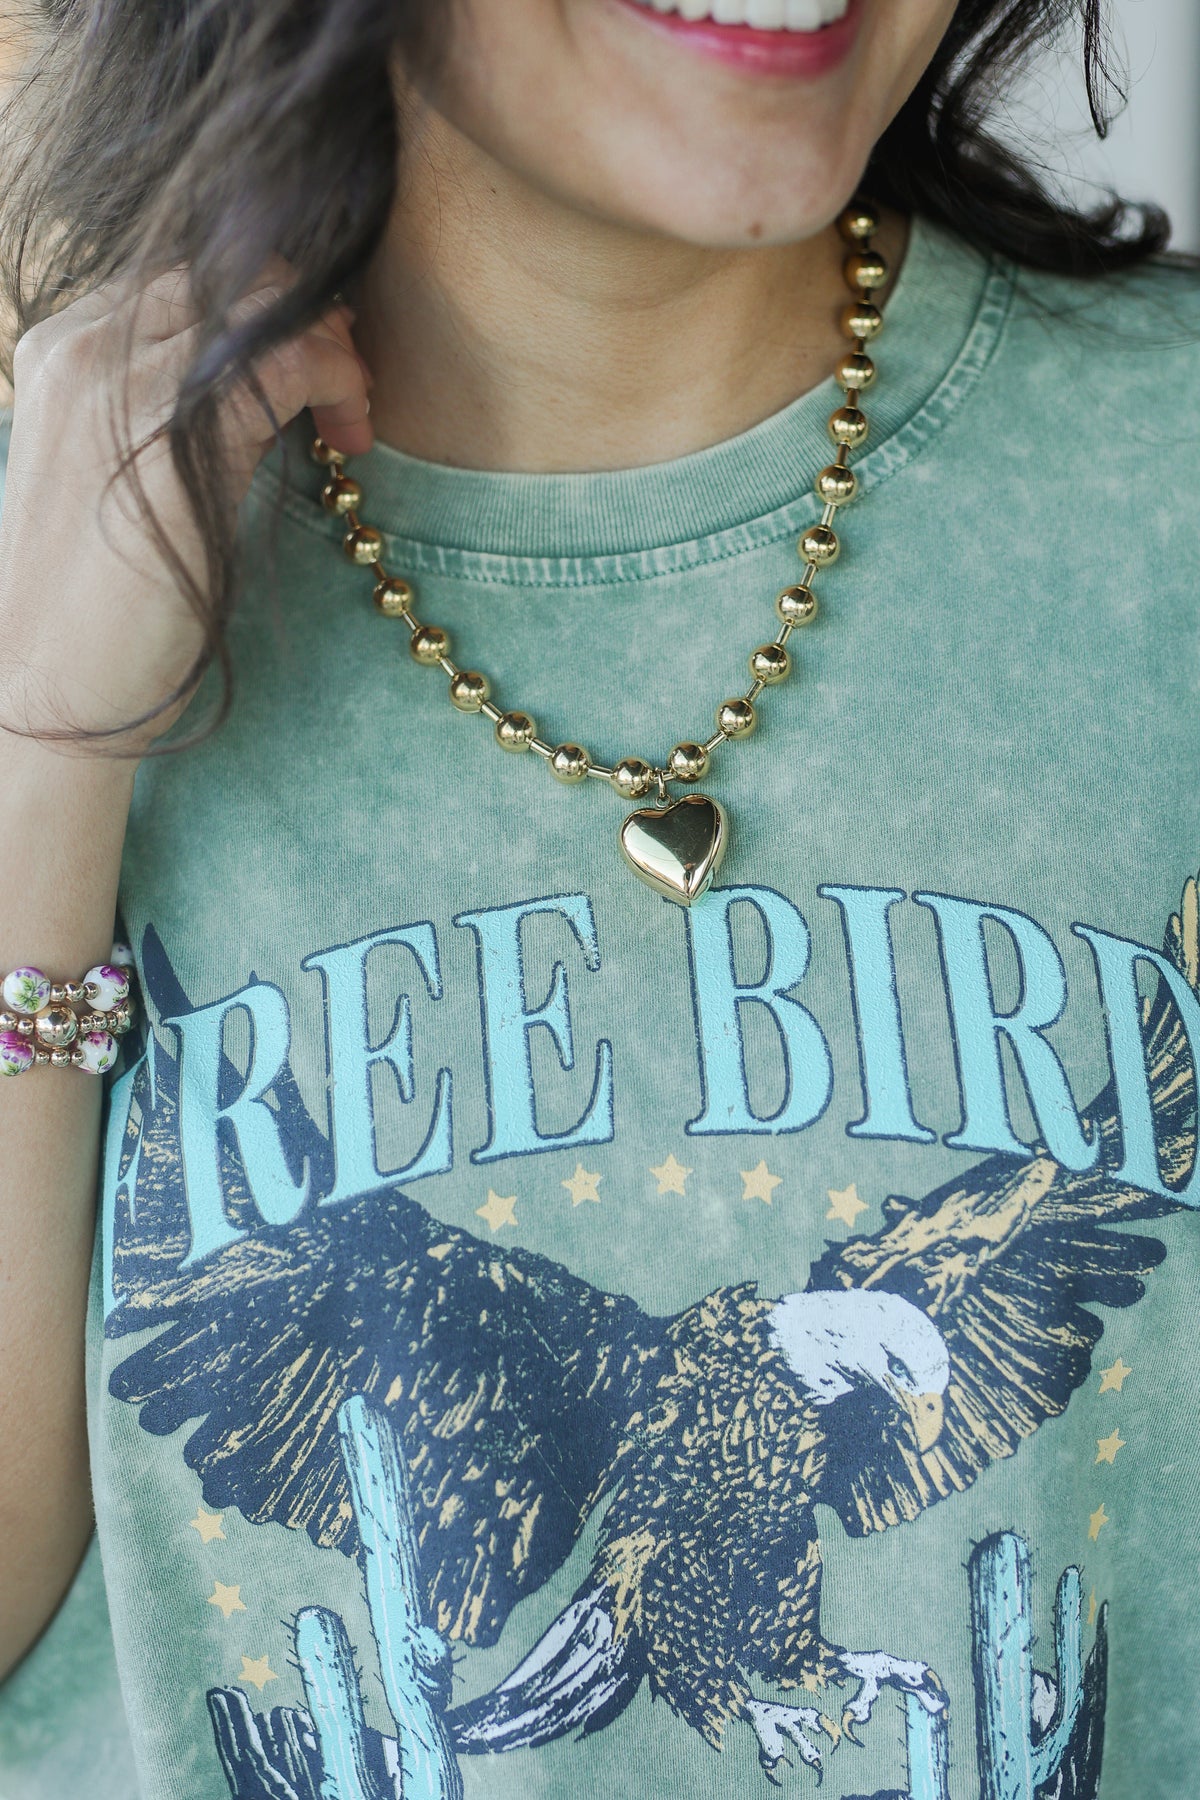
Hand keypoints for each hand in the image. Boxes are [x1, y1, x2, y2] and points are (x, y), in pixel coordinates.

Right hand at [0, 254, 372, 744]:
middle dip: (306, 315)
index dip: (265, 311)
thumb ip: (165, 414)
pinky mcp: (174, 432)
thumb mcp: (123, 478)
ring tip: (350, 418)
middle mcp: (86, 345)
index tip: (309, 378)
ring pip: (266, 301)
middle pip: (231, 269)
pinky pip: (288, 357)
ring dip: (331, 348)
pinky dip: (337, 381)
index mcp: (65, 349)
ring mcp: (125, 380)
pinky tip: (348, 436)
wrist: (49, 684)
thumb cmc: (93, 604)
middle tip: (343, 391)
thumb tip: (254, 393)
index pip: (189, 278)